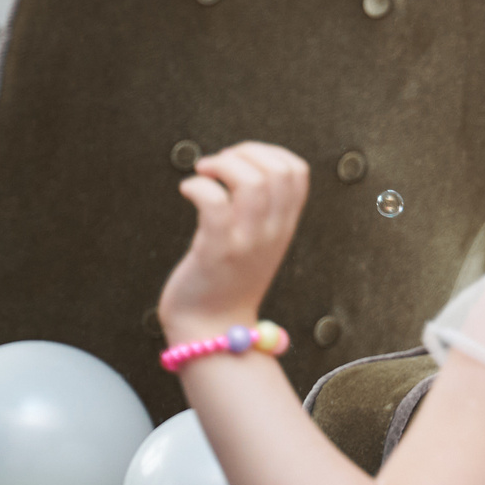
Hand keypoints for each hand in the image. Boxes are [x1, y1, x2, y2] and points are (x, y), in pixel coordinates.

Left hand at [158, 141, 309, 341]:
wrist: (211, 331)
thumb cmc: (226, 281)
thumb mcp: (258, 243)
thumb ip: (260, 210)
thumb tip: (239, 165)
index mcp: (284, 226)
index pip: (297, 172)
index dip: (269, 152)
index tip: (241, 159)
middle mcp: (272, 232)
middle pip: (276, 170)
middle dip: (244, 152)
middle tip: (217, 165)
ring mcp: (246, 242)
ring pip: (251, 182)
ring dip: (222, 164)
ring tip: (203, 172)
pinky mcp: (216, 252)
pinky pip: (214, 203)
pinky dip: (198, 185)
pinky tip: (187, 190)